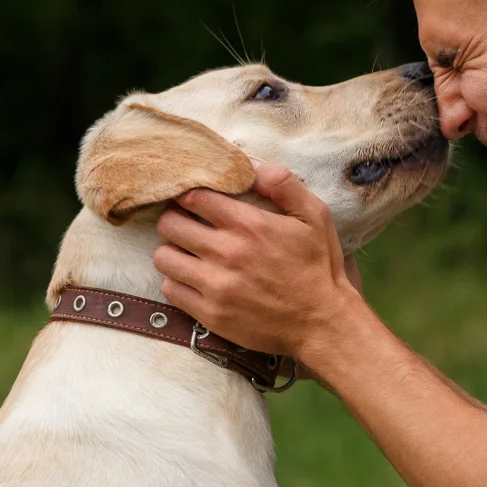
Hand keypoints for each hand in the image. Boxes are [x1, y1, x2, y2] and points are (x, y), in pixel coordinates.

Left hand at [152, 163, 360, 356]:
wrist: (322, 323)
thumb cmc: (319, 267)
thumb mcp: (315, 215)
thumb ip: (283, 183)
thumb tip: (249, 163)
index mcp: (249, 224)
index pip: (193, 197)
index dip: (189, 194)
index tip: (194, 200)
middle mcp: (227, 252)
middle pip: (169, 224)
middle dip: (175, 219)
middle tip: (187, 224)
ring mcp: (216, 285)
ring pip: (163, 257)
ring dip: (173, 251)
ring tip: (188, 252)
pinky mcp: (210, 313)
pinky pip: (171, 290)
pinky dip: (178, 282)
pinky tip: (195, 279)